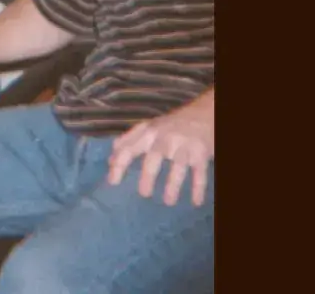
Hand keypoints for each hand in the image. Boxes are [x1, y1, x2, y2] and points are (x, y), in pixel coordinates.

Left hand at [106, 92, 213, 206]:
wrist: (204, 112)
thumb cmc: (170, 125)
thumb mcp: (148, 127)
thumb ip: (128, 142)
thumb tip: (110, 160)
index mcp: (148, 132)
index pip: (129, 147)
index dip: (119, 164)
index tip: (113, 182)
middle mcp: (165, 137)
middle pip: (155, 156)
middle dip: (148, 175)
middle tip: (144, 194)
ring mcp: (184, 144)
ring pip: (178, 165)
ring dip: (173, 184)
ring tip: (168, 202)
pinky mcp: (201, 151)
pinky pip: (200, 171)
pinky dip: (198, 187)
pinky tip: (196, 202)